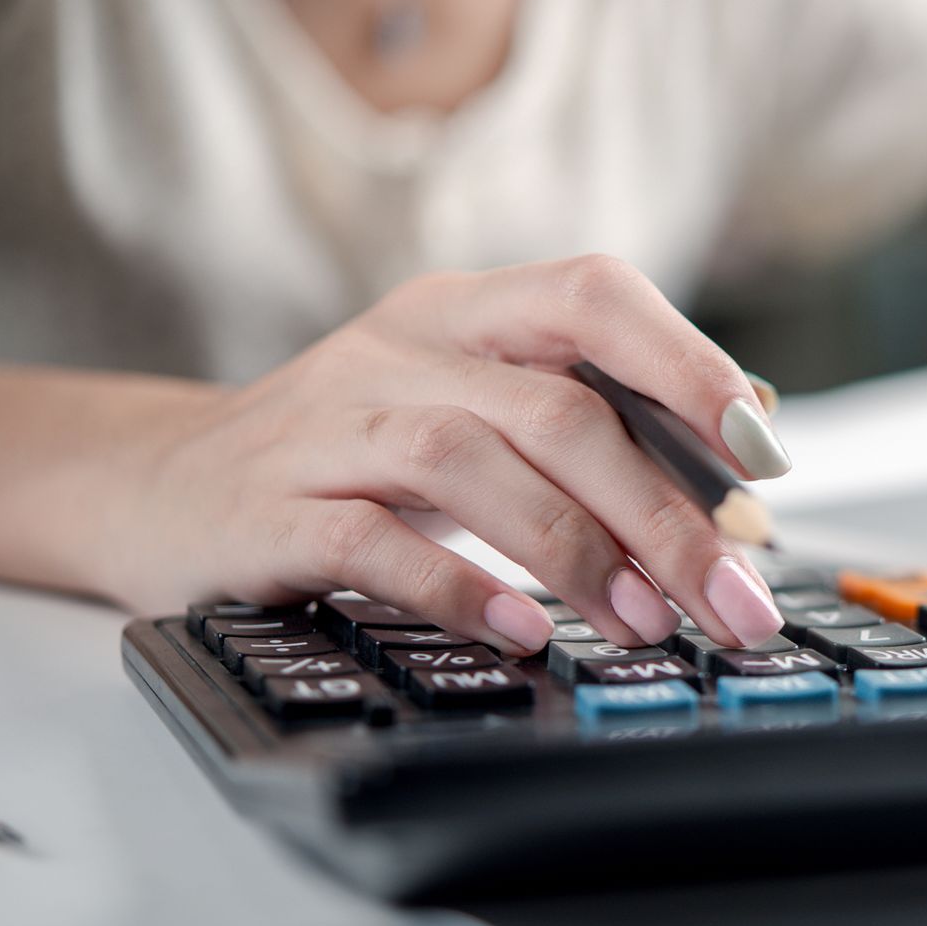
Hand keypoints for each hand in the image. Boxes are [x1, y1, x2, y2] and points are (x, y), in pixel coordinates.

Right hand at [105, 256, 789, 653]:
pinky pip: (373, 542)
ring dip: (577, 551)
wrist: (162, 487)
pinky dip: (459, 585)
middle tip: (732, 599)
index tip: (764, 458)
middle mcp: (403, 348)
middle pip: (557, 410)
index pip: (596, 296)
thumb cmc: (358, 453)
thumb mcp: (477, 404)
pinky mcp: (271, 508)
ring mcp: (330, 423)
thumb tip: (748, 439)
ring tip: (644, 623)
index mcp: (469, 311)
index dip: (688, 366)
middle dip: (663, 514)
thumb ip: (597, 413)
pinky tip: (523, 629)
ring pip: (470, 463)